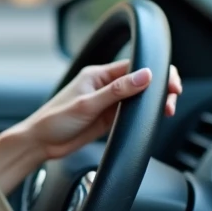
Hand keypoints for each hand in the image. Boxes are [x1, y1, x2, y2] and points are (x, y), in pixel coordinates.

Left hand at [0, 61, 182, 193]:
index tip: (170, 85)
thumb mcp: (87, 104)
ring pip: (140, 98)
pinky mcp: (109, 119)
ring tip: (166, 111)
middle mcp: (105, 86)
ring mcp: (108, 103)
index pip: (135, 66)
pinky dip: (145, 115)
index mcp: (98, 75)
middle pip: (141, 81)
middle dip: (160, 87)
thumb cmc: (54, 120)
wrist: (40, 144)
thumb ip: (117, 91)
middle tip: (171, 101)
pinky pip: (132, 113)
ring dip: (154, 102)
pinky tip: (152, 119)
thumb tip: (145, 75)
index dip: (157, 73)